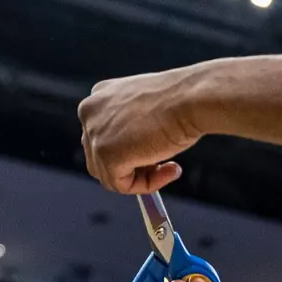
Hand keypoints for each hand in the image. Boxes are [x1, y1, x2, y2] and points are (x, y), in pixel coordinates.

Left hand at [79, 64, 209, 193]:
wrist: (191, 98)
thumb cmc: (179, 98)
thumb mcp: (145, 108)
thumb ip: (131, 127)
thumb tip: (133, 153)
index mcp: (99, 96)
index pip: (101, 137)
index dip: (127, 152)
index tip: (150, 155)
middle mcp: (90, 112)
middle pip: (99, 159)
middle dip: (131, 167)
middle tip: (160, 166)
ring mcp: (95, 135)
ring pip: (110, 176)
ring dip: (141, 177)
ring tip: (169, 167)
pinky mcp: (107, 156)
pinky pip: (123, 186)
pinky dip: (147, 185)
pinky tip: (169, 170)